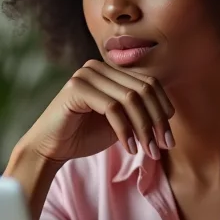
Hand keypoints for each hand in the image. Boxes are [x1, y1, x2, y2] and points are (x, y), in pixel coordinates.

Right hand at [21, 59, 174, 163]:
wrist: (50, 148)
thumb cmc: (83, 136)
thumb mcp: (119, 122)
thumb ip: (138, 112)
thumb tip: (169, 113)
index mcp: (110, 71)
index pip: (149, 83)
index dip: (164, 110)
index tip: (168, 139)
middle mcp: (98, 67)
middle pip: (143, 89)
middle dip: (158, 120)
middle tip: (164, 146)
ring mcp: (86, 75)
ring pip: (131, 98)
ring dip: (144, 128)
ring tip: (149, 151)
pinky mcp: (76, 88)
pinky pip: (113, 108)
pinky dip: (126, 130)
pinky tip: (130, 148)